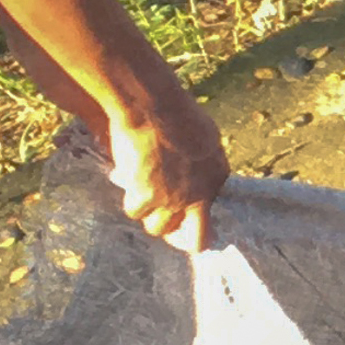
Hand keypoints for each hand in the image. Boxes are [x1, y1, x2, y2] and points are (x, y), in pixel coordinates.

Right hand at [103, 90, 228, 251]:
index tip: (182, 212)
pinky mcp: (149, 196)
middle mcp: (202, 194)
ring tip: (141, 198)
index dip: (193, 211)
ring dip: (148, 215)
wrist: (153, 106)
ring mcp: (176, 198)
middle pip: (196, 237)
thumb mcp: (203, 135)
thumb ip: (200, 159)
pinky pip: (135, 211)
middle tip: (166, 227)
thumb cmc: (175, 110)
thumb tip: (188, 170)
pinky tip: (127, 185)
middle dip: (180, 237)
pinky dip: (129, 201)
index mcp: (218, 175)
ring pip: (158, 227)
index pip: (212, 209)